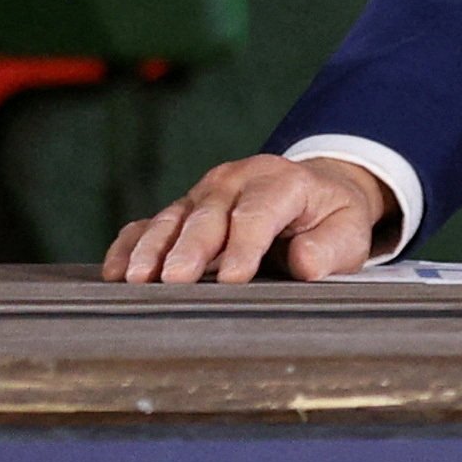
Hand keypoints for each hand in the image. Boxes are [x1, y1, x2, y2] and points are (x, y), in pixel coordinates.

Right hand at [102, 155, 394, 283]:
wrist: (313, 190)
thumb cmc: (330, 217)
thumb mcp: (347, 230)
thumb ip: (329, 247)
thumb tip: (305, 263)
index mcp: (281, 183)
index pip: (259, 214)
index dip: (245, 246)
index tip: (234, 279)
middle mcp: (236, 181)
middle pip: (209, 216)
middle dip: (190, 248)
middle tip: (174, 279)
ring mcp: (204, 193)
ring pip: (173, 218)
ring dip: (152, 249)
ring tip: (135, 279)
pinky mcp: (182, 209)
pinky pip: (149, 224)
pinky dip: (130, 245)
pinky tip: (114, 271)